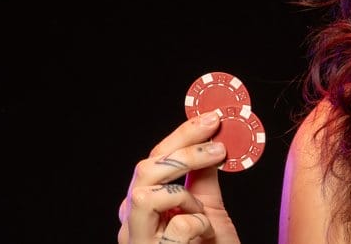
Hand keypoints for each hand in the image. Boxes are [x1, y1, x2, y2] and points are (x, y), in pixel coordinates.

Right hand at [118, 111, 241, 243]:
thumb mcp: (209, 212)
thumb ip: (203, 178)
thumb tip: (212, 139)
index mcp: (143, 208)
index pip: (154, 160)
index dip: (183, 135)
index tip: (213, 118)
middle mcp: (131, 225)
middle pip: (145, 170)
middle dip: (185, 152)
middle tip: (219, 150)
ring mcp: (137, 242)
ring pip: (144, 196)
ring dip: (183, 197)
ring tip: (203, 214)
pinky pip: (176, 228)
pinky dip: (197, 227)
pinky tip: (204, 237)